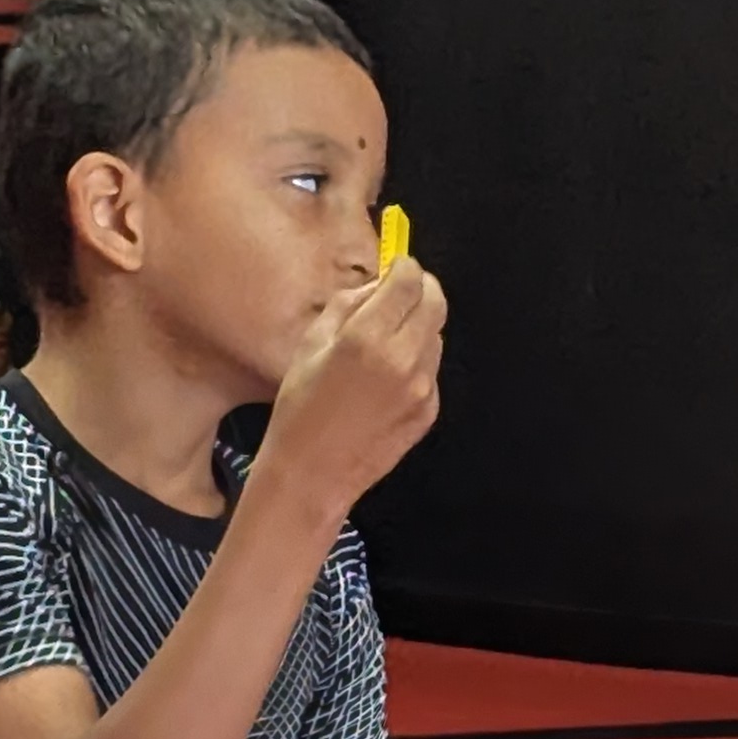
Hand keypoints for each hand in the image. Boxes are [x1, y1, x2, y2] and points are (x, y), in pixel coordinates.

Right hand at [255, 257, 447, 524]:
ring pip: (436, 337)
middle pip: (436, 303)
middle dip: (423, 289)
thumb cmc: (301, 406)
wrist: (314, 472)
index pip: (410, 281)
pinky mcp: (430, 411)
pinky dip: (417, 362)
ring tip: (385, 341)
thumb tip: (377, 283)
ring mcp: (423, 388)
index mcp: (369, 338)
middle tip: (404, 290)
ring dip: (419, 327)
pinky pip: (431, 371)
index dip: (406, 267)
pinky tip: (386, 379)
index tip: (397, 265)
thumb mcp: (311, 343)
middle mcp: (404, 360)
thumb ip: (348, 305)